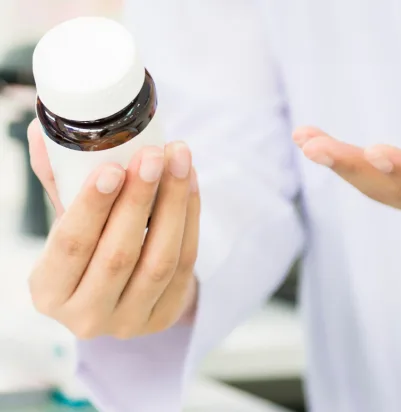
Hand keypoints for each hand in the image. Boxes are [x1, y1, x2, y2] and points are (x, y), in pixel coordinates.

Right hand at [27, 120, 199, 338]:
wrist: (121, 292)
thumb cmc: (89, 249)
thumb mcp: (68, 221)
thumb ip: (60, 182)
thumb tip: (46, 131)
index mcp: (49, 291)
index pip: (71, 246)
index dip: (92, 206)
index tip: (112, 168)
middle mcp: (86, 315)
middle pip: (119, 255)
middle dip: (139, 199)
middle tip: (153, 155)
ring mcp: (129, 321)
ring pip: (159, 260)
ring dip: (173, 204)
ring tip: (178, 160)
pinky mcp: (165, 317)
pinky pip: (185, 263)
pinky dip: (190, 218)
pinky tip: (189, 182)